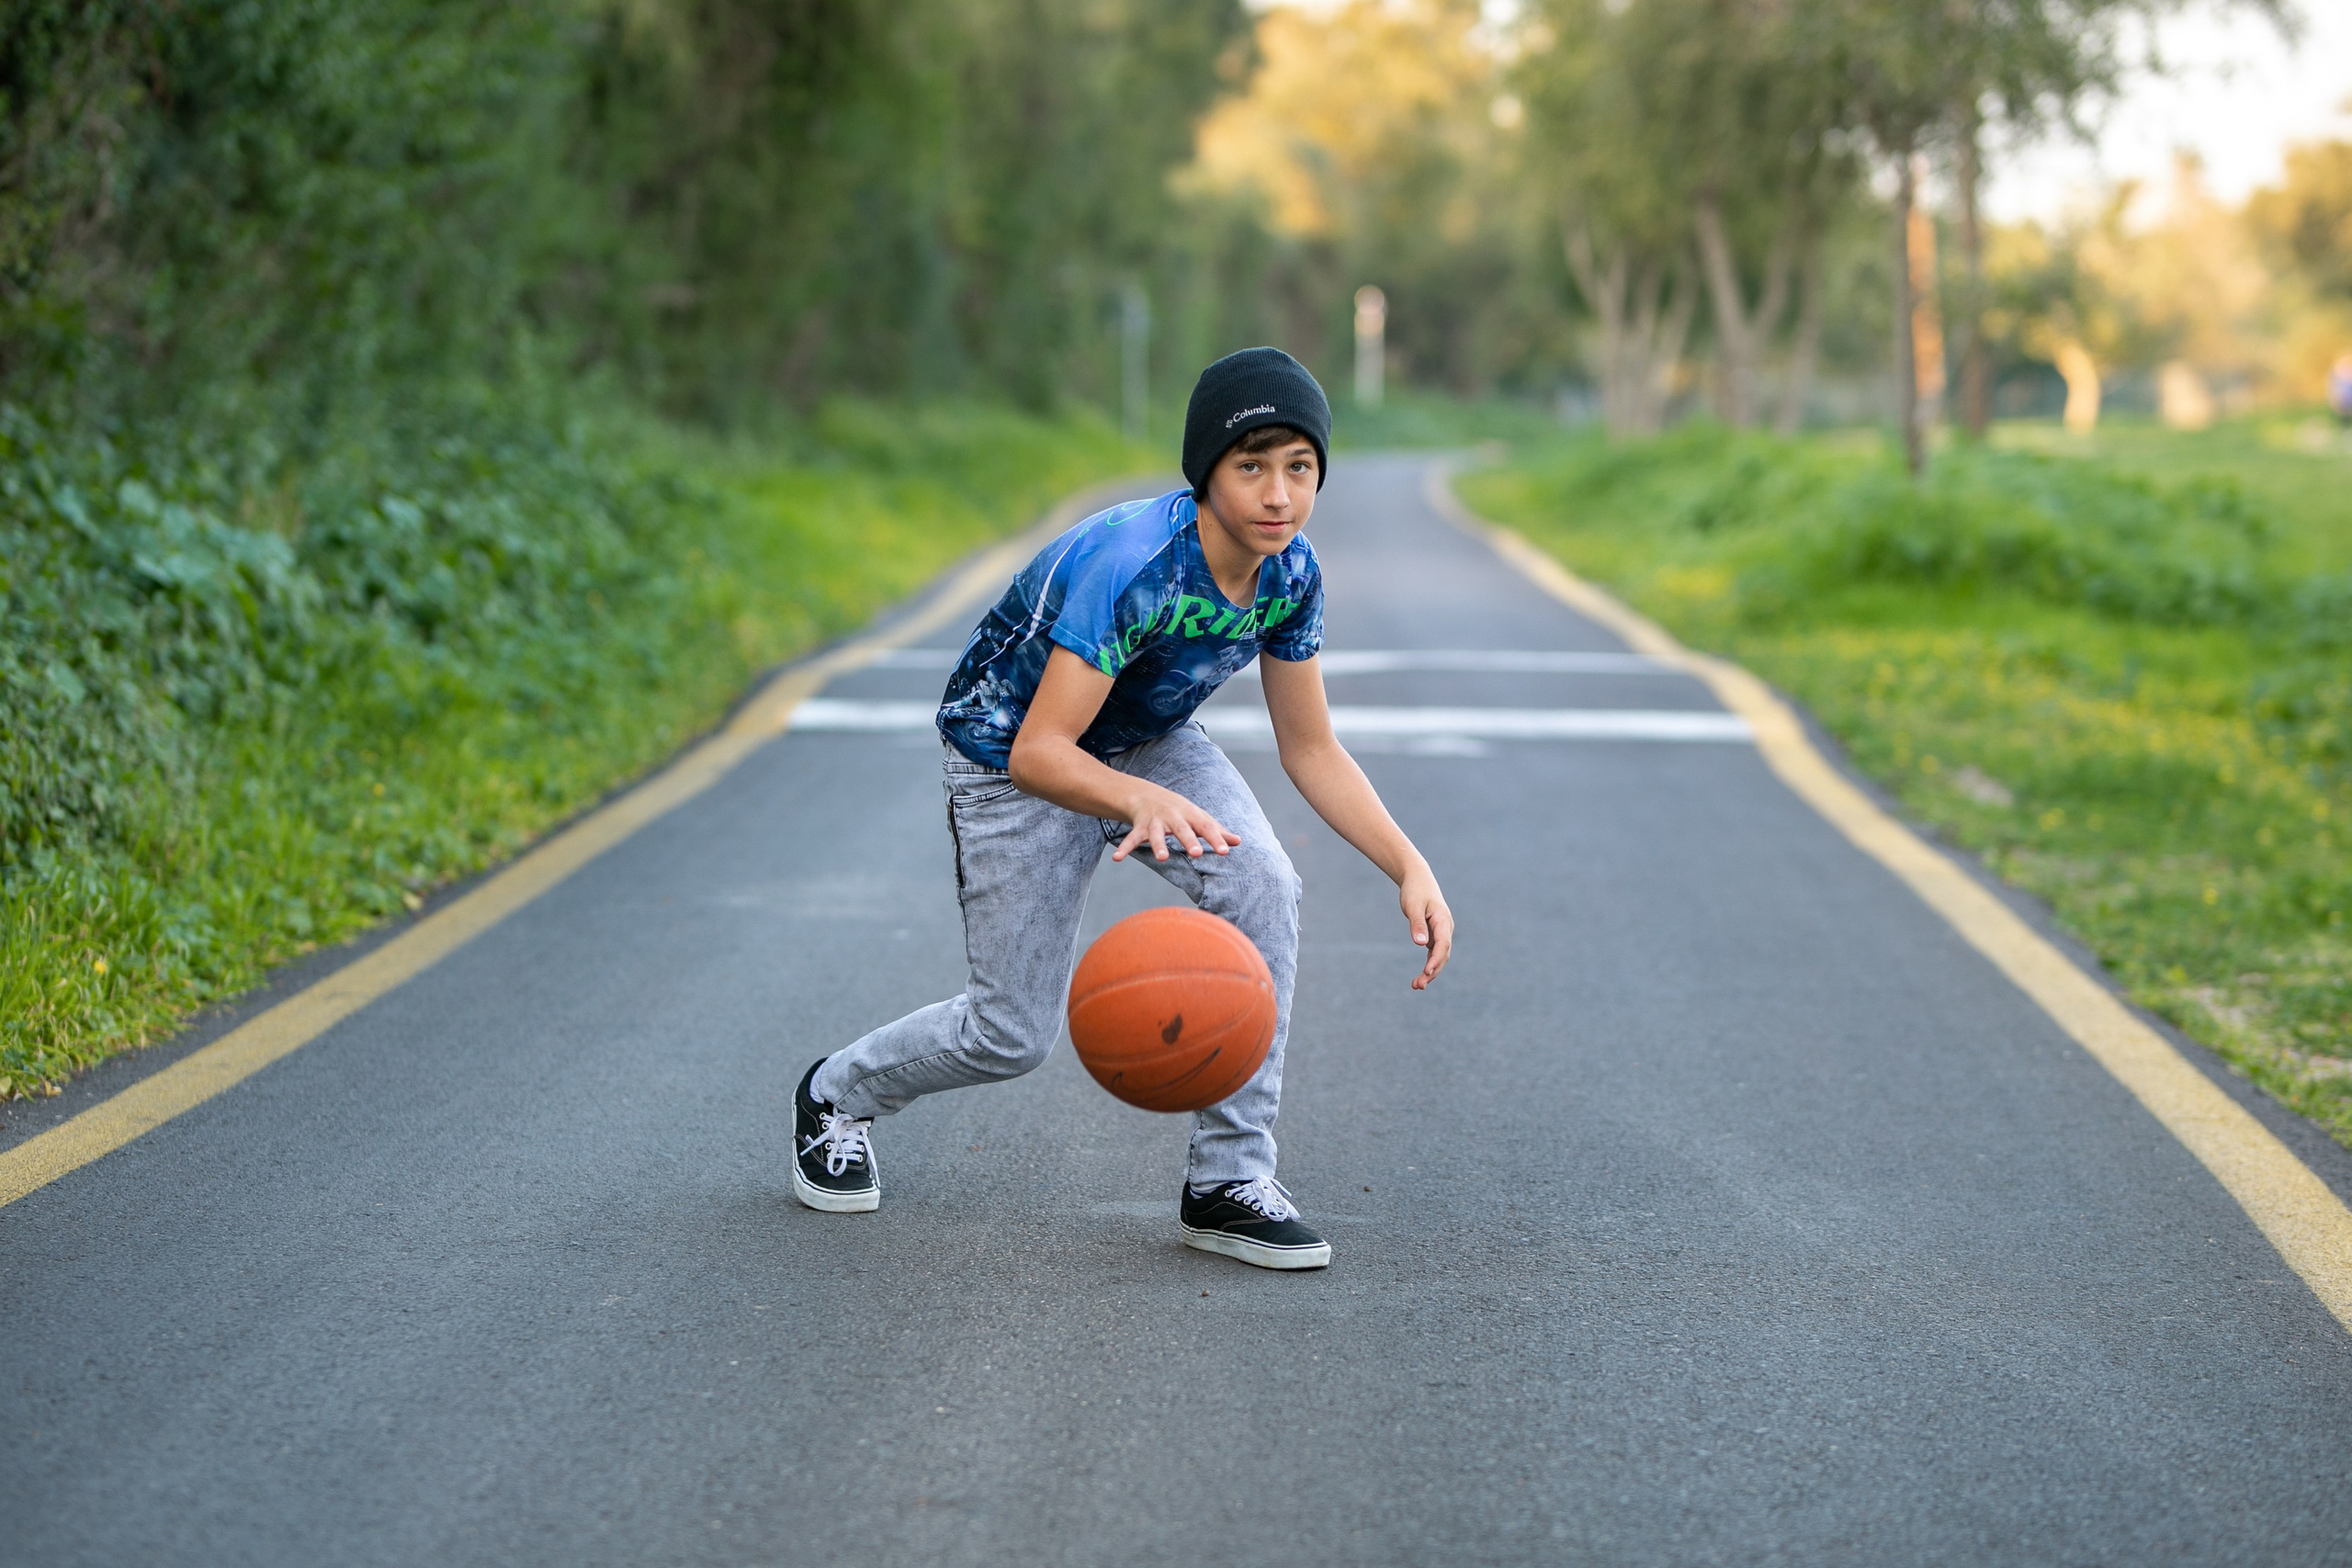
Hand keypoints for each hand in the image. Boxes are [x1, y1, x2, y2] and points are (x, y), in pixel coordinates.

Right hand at [1112, 784, 1241, 862]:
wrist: (1147, 794)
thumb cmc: (1179, 811)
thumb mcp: (1198, 817)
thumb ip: (1217, 830)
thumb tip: (1239, 842)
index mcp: (1191, 815)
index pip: (1206, 827)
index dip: (1216, 838)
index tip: (1225, 851)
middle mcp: (1174, 816)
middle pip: (1182, 829)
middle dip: (1189, 840)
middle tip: (1196, 854)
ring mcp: (1155, 821)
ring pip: (1157, 834)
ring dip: (1159, 845)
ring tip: (1162, 858)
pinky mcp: (1140, 826)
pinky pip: (1132, 838)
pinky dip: (1125, 848)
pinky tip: (1117, 859)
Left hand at [1399, 866, 1452, 989]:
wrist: (1418, 880)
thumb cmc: (1415, 891)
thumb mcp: (1413, 906)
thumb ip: (1417, 925)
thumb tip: (1421, 944)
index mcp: (1443, 921)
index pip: (1443, 944)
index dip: (1436, 959)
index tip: (1427, 971)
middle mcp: (1445, 929)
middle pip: (1443, 954)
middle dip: (1432, 971)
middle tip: (1418, 985)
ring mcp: (1441, 933)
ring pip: (1439, 957)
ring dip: (1430, 972)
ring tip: (1416, 986)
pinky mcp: (1435, 936)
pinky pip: (1434, 954)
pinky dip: (1429, 965)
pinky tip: (1420, 977)